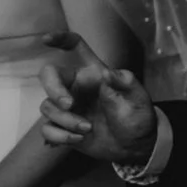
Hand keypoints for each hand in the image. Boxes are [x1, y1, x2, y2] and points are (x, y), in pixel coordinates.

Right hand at [33, 32, 156, 164]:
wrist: (134, 147)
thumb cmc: (138, 118)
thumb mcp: (140, 100)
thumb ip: (127, 83)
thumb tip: (109, 73)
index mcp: (94, 74)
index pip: (76, 48)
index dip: (61, 39)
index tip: (47, 39)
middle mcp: (77, 87)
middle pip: (49, 76)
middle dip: (54, 90)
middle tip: (69, 105)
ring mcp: (67, 107)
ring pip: (47, 106)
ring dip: (66, 120)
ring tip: (89, 128)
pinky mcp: (61, 127)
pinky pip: (46, 128)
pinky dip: (60, 135)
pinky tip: (79, 139)